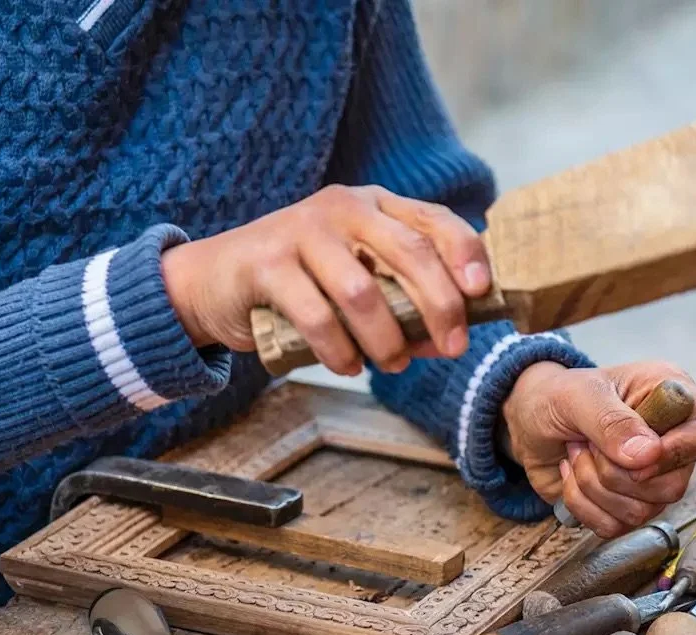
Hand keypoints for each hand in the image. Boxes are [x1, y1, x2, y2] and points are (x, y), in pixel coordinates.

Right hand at [161, 185, 491, 374]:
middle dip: (440, 306)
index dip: (466, 253)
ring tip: (392, 365)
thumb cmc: (301, 284)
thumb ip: (400, 302)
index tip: (482, 292)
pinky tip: (347, 367)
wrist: (214, 280)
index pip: (434, 219)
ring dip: (387, 339)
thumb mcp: (356, 280)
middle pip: (409, 253)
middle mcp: (342, 208)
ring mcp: (302, 231)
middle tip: (453, 348)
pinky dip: (340, 352)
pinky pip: (318, 317)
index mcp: (373, 205)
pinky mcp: (267, 263)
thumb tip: (450, 340)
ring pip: (363, 292)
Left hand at [501, 361, 695, 536]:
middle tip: (585, 443)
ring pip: (641, 511)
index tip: (636, 455)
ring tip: (576, 452)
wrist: (527, 422)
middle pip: (673, 485)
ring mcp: (651, 477)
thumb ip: (611, 421)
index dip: (679, 453)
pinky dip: (582, 504)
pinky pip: (614, 527)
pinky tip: (572, 473)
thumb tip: (648, 455)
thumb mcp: (577, 395)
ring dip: (593, 485)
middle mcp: (670, 440)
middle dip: (614, 471)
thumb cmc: (556, 396)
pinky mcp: (626, 504)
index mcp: (672, 399)